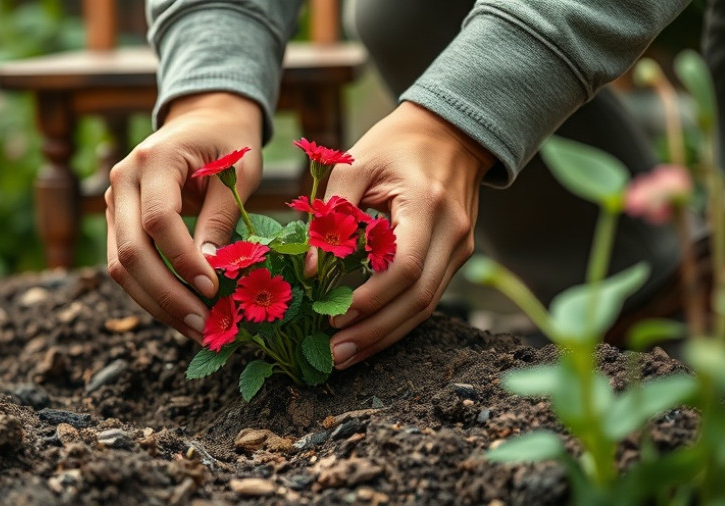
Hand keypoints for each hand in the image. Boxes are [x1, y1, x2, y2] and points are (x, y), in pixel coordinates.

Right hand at [106, 92, 262, 342]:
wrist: (203, 120)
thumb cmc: (227, 143)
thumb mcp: (236, 173)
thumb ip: (220, 218)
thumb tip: (211, 272)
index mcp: (154, 160)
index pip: (159, 220)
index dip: (183, 260)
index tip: (214, 289)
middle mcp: (122, 180)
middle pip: (130, 250)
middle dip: (166, 294)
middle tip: (203, 324)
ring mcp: (114, 202)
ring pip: (120, 266)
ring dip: (157, 304)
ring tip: (196, 330)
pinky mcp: (118, 221)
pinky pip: (126, 265)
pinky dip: (152, 294)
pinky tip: (183, 313)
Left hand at [324, 102, 494, 368]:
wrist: (449, 132)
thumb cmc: (394, 145)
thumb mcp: (354, 165)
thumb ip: (330, 214)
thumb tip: (310, 272)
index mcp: (428, 204)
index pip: (405, 266)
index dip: (371, 298)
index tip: (336, 317)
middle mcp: (453, 232)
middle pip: (419, 299)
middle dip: (376, 332)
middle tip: (335, 355)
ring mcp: (461, 248)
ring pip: (426, 306)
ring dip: (386, 335)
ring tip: (345, 357)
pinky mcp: (456, 257)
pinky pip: (428, 296)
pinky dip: (397, 320)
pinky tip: (368, 335)